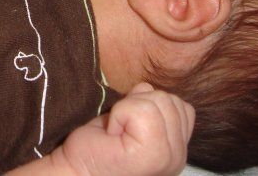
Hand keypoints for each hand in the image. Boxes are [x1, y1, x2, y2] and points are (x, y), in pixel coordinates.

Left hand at [58, 83, 193, 175]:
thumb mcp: (133, 121)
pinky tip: (112, 133)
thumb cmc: (98, 146)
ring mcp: (169, 157)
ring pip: (159, 100)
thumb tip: (148, 89)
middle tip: (121, 129)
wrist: (76, 170)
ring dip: (128, 108)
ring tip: (117, 132)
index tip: (128, 126)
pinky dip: (121, 113)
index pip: (181, 106)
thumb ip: (151, 107)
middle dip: (138, 103)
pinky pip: (143, 109)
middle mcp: (178, 156)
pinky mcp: (153, 153)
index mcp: (177, 150)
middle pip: (170, 99)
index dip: (147, 104)